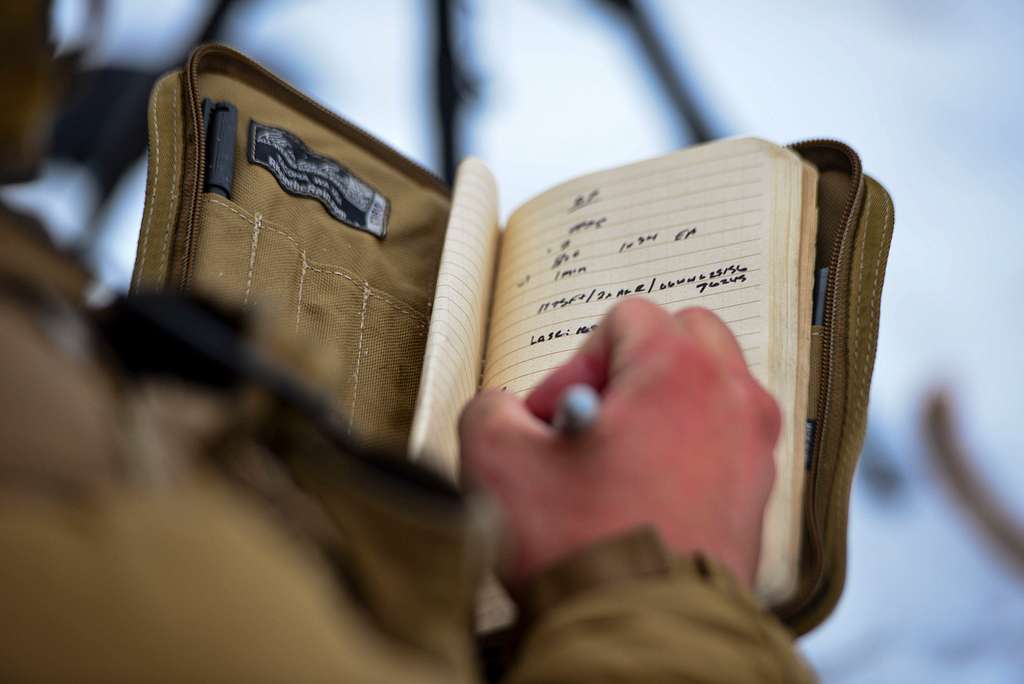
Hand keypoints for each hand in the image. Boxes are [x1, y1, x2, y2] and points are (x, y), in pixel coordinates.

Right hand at [459, 299, 779, 590]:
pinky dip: (688, 449)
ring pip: (712, 387)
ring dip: (664, 405)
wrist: (646, 633)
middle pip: (685, 337)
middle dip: (632, 367)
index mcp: (678, 369)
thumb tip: (504, 409)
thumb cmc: (584, 547)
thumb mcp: (499, 463)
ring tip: (620, 458)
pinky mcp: (759, 494)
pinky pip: (725, 441)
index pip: (626, 319)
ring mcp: (754, 447)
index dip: (575, 363)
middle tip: (593, 420)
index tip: (553, 419)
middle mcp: (731, 396)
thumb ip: (490, 409)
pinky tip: (646, 494)